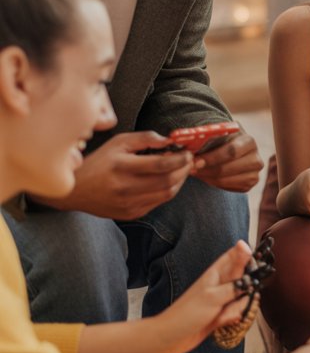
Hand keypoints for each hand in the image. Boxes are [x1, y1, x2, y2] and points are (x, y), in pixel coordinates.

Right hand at [35, 132, 191, 219]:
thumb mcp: (118, 143)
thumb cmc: (99, 162)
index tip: (188, 153)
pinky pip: (157, 203)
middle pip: (168, 181)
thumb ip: (145, 138)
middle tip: (189, 161)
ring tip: (182, 170)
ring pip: (167, 194)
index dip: (180, 159)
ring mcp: (129, 203)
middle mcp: (125, 187)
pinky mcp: (131, 214)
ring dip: (180, 182)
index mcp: (122, 166)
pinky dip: (167, 191)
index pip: (161, 165)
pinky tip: (167, 181)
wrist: (76, 191)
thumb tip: (169, 140)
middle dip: (184, 170)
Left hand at [155, 241, 254, 352]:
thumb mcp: (214, 295)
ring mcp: (222, 299)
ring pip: (244, 298)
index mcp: (216, 273)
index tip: (256, 268)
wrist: (172, 338)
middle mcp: (220, 284)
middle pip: (246, 279)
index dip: (248, 257)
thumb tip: (247, 253)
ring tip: (222, 314)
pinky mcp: (222, 313)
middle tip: (235, 298)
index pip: (237, 255)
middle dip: (246, 291)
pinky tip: (221, 322)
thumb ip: (235, 277)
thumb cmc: (187, 314)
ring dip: (237, 308)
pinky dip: (232, 318)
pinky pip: (237, 313)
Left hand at [191, 130, 263, 192]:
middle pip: (228, 168)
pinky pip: (228, 188)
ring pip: (226, 180)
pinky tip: (207, 176)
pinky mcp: (250, 184)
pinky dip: (214, 183)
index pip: (231, 151)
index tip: (195, 161)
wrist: (233, 148)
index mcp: (249, 141)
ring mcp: (255, 173)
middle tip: (191, 169)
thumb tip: (190, 150)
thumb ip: (207, 140)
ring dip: (208, 177)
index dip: (212, 158)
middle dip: (207, 170)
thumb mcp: (217, 134)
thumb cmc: (222, 140)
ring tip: (196, 172)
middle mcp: (256, 158)